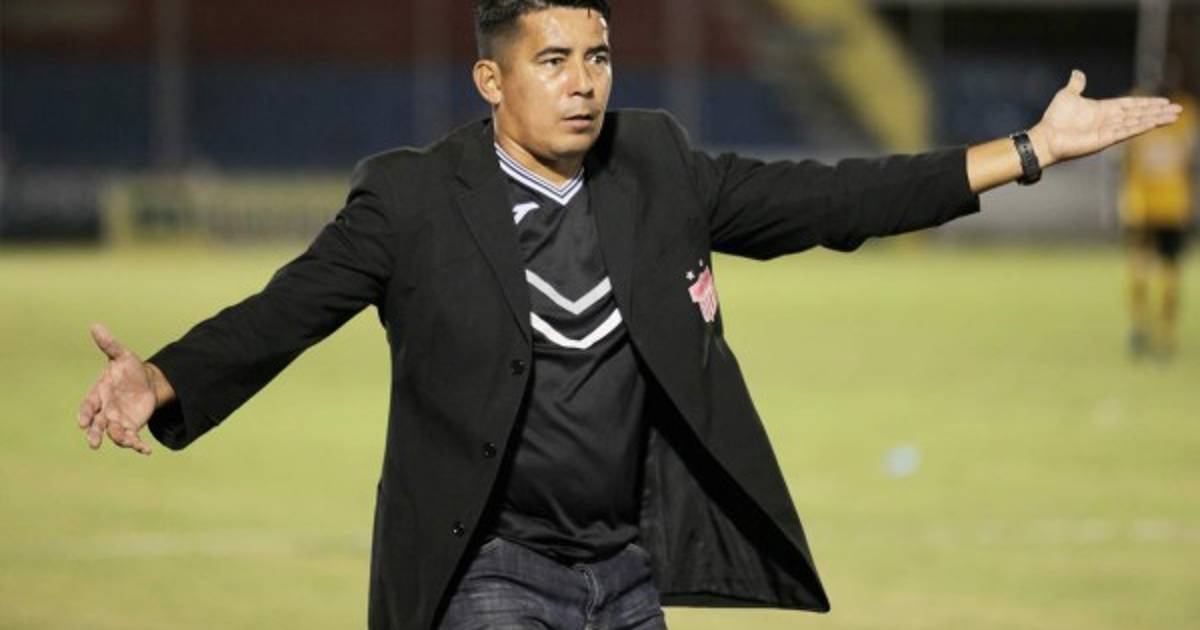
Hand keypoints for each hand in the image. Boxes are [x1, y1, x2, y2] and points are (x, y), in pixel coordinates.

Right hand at [77, 324, 156, 454]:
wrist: (147, 381)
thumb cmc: (129, 369)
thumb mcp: (122, 355)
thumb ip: (109, 345)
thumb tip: (96, 325)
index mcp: (98, 394)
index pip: (88, 405)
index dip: (85, 414)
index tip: (83, 422)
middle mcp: (104, 410)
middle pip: (95, 425)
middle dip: (94, 434)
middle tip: (93, 443)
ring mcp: (117, 420)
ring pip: (114, 434)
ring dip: (119, 440)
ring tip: (130, 443)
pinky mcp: (131, 427)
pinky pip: (132, 438)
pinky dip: (137, 445)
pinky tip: (146, 450)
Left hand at [1029, 70, 1181, 165]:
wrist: (1045, 136)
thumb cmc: (1054, 119)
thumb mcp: (1068, 95)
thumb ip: (1077, 85)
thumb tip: (1078, 72)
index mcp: (1103, 110)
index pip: (1131, 105)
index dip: (1147, 103)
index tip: (1163, 101)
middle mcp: (1109, 120)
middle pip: (1139, 114)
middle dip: (1157, 111)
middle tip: (1177, 109)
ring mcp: (1108, 130)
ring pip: (1137, 122)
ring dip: (1156, 119)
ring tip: (1174, 116)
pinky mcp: (1104, 139)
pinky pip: (1126, 131)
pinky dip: (1141, 126)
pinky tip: (1155, 122)